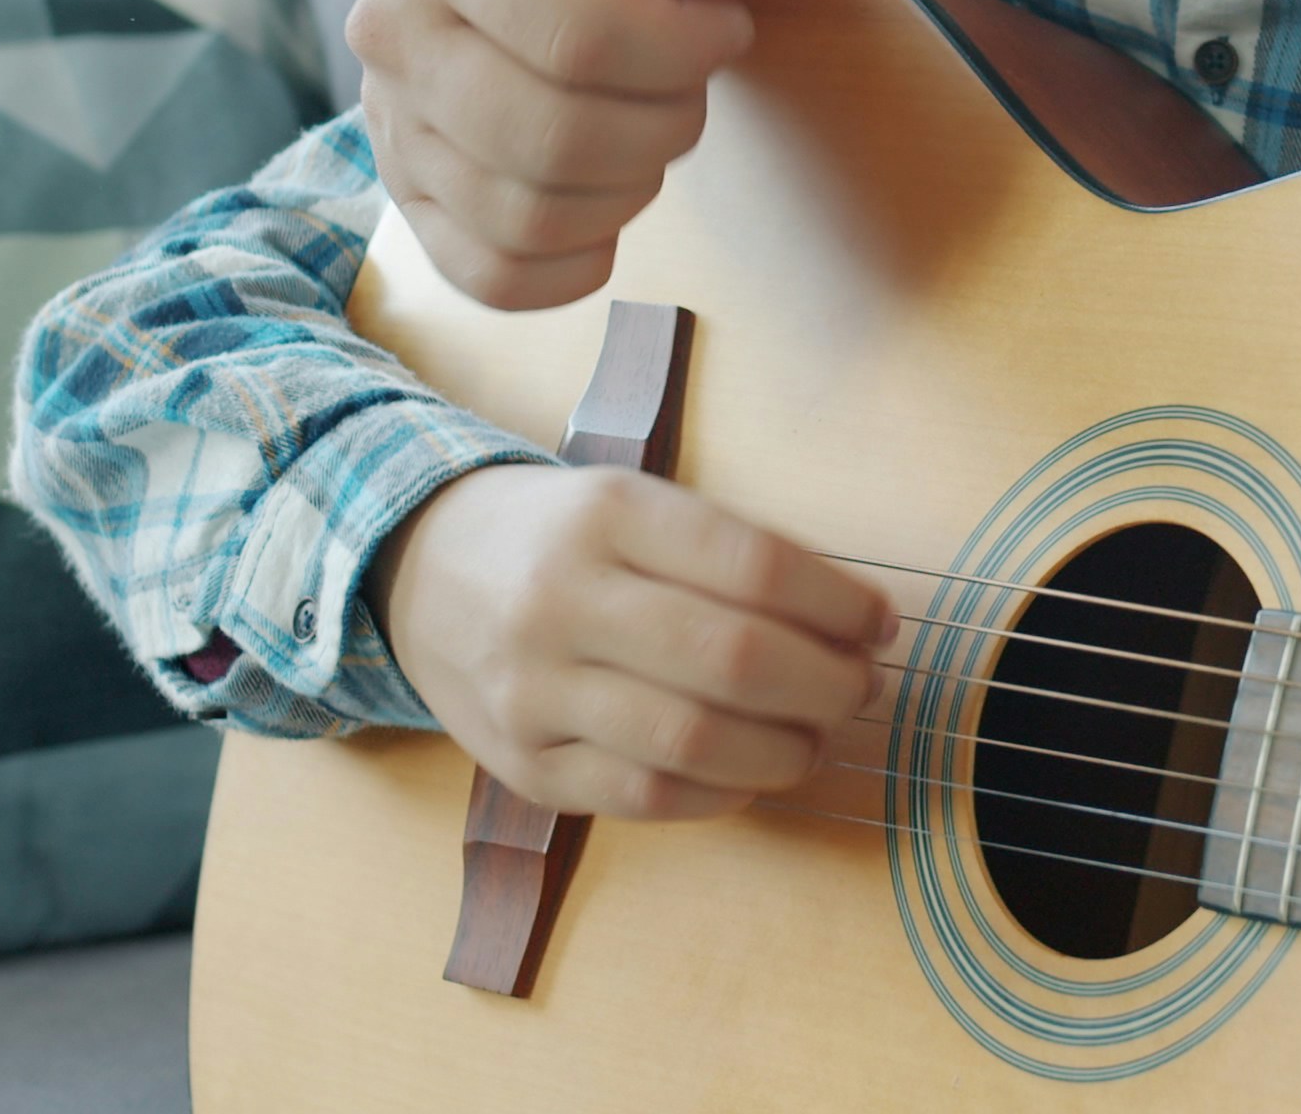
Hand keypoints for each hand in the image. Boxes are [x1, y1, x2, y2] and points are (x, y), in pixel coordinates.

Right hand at [349, 0, 765, 308]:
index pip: (576, 36)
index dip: (684, 50)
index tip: (727, 24)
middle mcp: (389, 25)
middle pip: (551, 139)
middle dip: (666, 122)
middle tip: (693, 79)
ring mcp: (387, 117)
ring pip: (526, 217)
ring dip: (631, 186)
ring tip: (651, 120)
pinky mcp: (405, 190)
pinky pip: (489, 277)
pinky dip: (573, 264)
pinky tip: (612, 195)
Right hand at [373, 462, 892, 818]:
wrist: (420, 569)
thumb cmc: (559, 537)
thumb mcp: (632, 502)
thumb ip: (730, 554)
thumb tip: (852, 623)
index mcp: (607, 514)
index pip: (755, 567)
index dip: (839, 605)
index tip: (880, 623)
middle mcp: (561, 599)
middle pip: (733, 659)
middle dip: (825, 684)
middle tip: (860, 688)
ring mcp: (534, 689)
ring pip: (692, 740)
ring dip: (783, 750)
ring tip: (814, 737)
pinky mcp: (521, 766)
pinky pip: (643, 798)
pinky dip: (718, 795)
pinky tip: (749, 774)